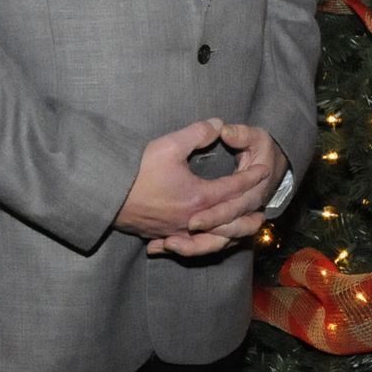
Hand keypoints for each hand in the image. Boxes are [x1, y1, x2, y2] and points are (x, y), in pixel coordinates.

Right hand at [144, 122, 287, 257]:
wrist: (106, 194)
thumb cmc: (137, 170)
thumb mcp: (169, 145)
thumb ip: (198, 133)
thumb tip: (218, 125)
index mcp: (199, 197)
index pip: (234, 188)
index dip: (251, 177)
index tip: (265, 170)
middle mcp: (193, 220)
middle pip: (230, 221)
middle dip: (249, 214)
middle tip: (264, 209)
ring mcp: (177, 232)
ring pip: (213, 241)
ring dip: (231, 235)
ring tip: (242, 231)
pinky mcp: (163, 236)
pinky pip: (191, 247)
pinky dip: (205, 246)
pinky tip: (207, 242)